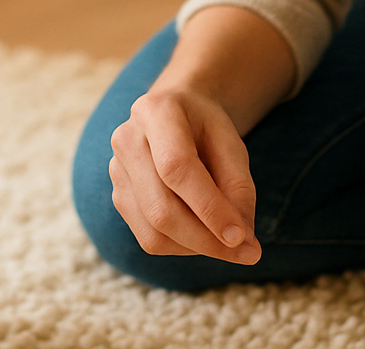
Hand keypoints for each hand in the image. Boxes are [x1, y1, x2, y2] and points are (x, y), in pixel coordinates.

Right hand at [108, 83, 262, 263]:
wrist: (175, 112)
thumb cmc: (206, 127)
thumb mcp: (232, 142)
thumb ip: (238, 187)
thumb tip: (242, 241)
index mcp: (156, 112)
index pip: (176, 168)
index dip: (209, 207)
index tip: (242, 236)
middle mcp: (127, 141)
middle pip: (161, 209)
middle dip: (208, 240)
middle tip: (248, 252)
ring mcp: (117, 171)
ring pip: (154, 232)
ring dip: (198, 247)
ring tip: (228, 241)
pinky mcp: (118, 196)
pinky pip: (149, 238)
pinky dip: (183, 246)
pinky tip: (204, 233)